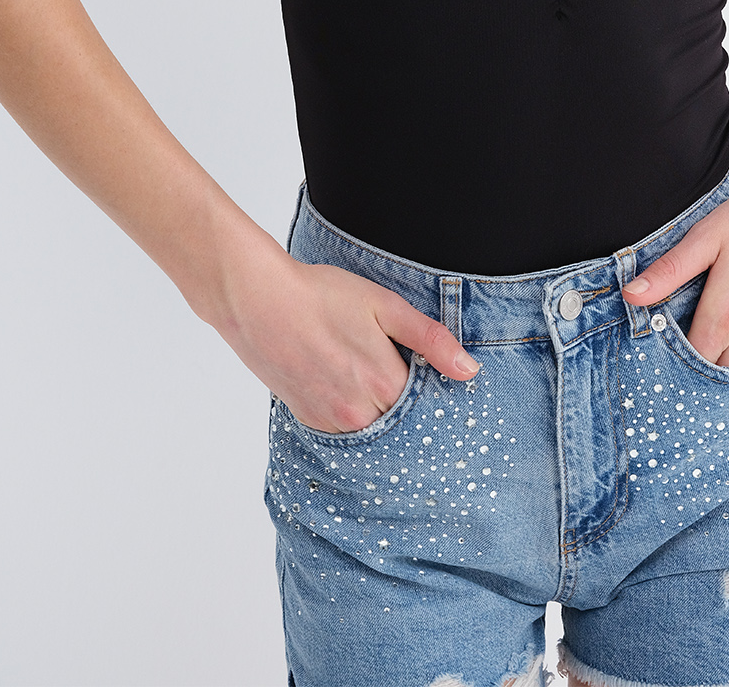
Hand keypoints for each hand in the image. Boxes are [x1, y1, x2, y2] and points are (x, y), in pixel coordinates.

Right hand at [210, 228, 477, 431]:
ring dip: (383, 416)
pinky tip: (351, 391)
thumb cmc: (322, 295)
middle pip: (402, 424)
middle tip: (411, 386)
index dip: (436, 394)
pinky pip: (344, 432)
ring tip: (376, 384)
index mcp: (384, 384)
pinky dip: (355, 418)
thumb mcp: (384, 306)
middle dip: (412, 410)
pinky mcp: (308, 420)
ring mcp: (331, 421)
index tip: (441, 387)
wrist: (258, 301)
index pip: (428, 407)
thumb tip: (470, 370)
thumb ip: (430, 339)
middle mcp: (359, 413)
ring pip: (373, 432)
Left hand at [622, 185, 728, 368]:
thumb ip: (669, 271)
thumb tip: (629, 296)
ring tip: (709, 330)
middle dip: (696, 355)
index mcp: (725, 312)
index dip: (673, 349)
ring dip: (722, 357)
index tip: (662, 334)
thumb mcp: (708, 236)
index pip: (690, 355)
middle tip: (684, 329)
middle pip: (713, 367)